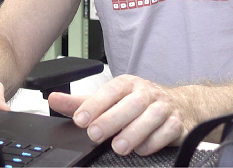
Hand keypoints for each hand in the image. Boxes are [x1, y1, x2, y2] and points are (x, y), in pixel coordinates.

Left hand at [47, 75, 186, 155]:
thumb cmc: (136, 103)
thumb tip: (54, 99)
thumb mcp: (108, 100)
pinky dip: (154, 141)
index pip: (110, 91)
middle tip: (95, 134)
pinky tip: (141, 148)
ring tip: (118, 147)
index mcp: (127, 84)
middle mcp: (146, 93)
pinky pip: (168, 132)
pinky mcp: (178, 123)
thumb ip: (81, 102)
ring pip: (151, 117)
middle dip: (112, 119)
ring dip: (134, 132)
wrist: (178, 105)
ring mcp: (164, 107)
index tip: (79, 119)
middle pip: (131, 103)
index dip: (94, 104)